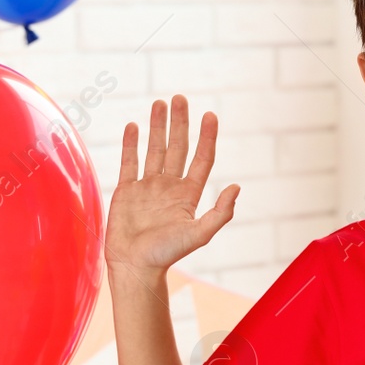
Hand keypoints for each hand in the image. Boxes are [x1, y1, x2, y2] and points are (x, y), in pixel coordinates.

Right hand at [106, 95, 239, 273]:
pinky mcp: (127, 191)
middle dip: (180, 123)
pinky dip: (131, 144)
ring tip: (160, 103)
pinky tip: (133, 126)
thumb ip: (220, 213)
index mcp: (189, 194)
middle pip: (178, 147)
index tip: (210, 115)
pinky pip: (129, 162)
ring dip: (158, 127)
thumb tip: (237, 187)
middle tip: (180, 98)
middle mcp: (170, 186)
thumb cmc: (167, 254)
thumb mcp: (199, 235)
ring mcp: (148, 187)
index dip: (207, 137)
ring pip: (154, 149)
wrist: (134, 267)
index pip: (202, 158)